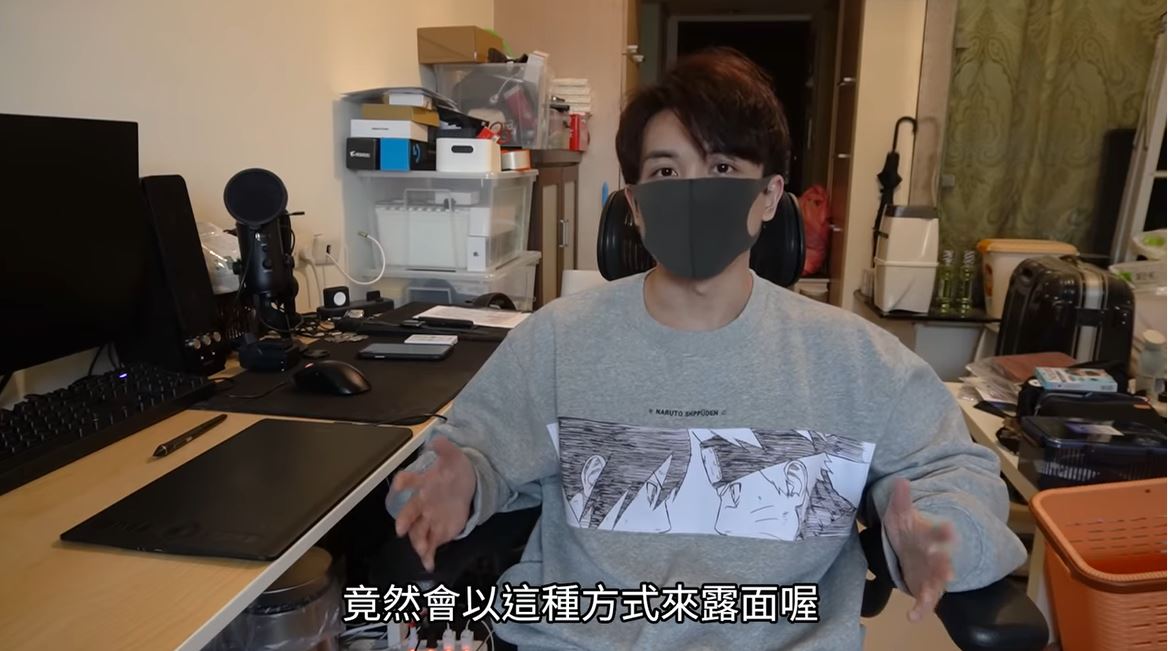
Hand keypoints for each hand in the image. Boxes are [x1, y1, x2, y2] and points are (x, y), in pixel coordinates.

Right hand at [391, 436, 475, 571]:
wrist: (467, 484)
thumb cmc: (455, 470)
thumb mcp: (454, 457)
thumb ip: (445, 449)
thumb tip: (438, 439)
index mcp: (423, 484)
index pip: (409, 481)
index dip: (403, 482)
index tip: (399, 485)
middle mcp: (421, 503)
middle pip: (409, 513)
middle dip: (404, 521)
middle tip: (401, 529)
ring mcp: (429, 519)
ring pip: (418, 532)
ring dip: (417, 541)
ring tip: (421, 549)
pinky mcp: (439, 531)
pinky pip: (431, 544)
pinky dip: (428, 556)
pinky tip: (429, 565)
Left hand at [882, 478, 955, 621]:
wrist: (909, 552)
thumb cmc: (906, 532)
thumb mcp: (899, 515)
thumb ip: (901, 500)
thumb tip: (900, 480)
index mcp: (928, 537)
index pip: (937, 533)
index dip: (943, 532)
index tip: (949, 528)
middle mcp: (935, 557)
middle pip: (941, 561)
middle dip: (943, 563)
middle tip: (948, 567)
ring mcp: (932, 576)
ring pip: (938, 583)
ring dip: (937, 588)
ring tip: (934, 595)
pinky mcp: (926, 591)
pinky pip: (925, 603)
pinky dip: (920, 611)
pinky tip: (912, 618)